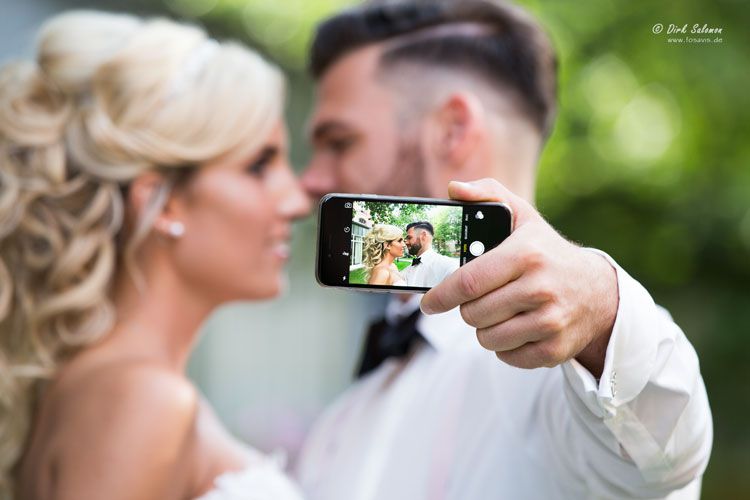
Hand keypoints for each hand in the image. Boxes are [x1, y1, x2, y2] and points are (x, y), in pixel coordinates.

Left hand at [421, 179, 618, 376]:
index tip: (428, 302)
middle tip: (478, 299)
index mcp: (526, 254)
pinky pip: (506, 356)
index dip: (442, 295)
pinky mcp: (554, 350)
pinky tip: (517, 327)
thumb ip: (487, 194)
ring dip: (485, 327)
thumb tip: (454, 189)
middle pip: (473, 313)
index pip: (468, 282)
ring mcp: (550, 322)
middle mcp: (540, 288)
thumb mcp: (522, 217)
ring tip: (500, 311)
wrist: (598, 292)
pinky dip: (505, 346)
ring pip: (487, 338)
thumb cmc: (547, 252)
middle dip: (467, 308)